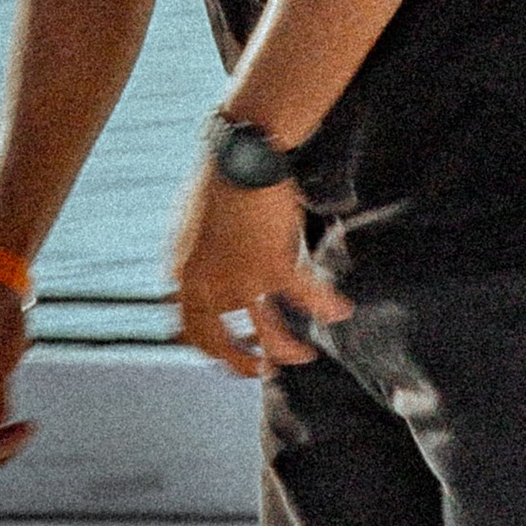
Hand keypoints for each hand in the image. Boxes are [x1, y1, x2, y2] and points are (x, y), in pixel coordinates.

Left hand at [170, 167, 349, 376]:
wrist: (241, 154)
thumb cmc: (220, 182)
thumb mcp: (191, 229)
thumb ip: (195, 261)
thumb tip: (197, 279)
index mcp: (184, 275)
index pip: (190, 330)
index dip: (212, 349)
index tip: (230, 355)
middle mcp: (209, 285)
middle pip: (222, 344)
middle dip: (245, 363)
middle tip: (263, 370)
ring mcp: (242, 279)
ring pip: (269, 333)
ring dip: (288, 351)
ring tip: (303, 355)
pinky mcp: (275, 265)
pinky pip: (306, 299)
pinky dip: (326, 307)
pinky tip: (341, 311)